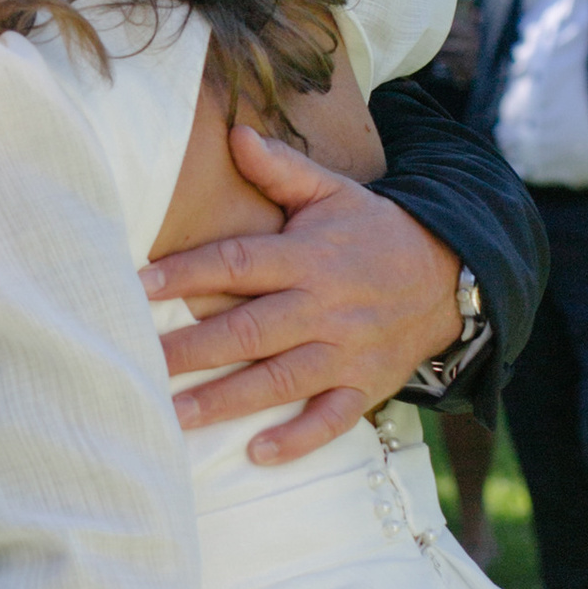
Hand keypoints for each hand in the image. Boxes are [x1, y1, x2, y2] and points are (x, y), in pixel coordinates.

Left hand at [144, 127, 463, 465]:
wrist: (449, 274)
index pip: (237, 264)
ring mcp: (346, 351)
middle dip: (191, 349)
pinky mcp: (365, 386)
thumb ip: (281, 171)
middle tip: (140, 362)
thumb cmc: (373, 233)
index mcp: (308, 257)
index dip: (187, 274)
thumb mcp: (333, 192)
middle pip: (248, 331)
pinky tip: (255, 454)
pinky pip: (330, 419)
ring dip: (225, 401)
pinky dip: (296, 439)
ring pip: (279, 380)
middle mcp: (324, 307)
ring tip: (174, 416)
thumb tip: (235, 134)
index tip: (138, 284)